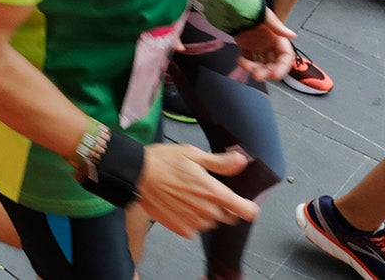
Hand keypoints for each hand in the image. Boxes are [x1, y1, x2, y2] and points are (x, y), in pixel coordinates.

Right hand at [136, 144, 257, 237]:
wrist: (137, 175)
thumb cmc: (163, 161)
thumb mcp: (193, 154)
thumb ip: (220, 162)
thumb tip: (241, 160)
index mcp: (214, 193)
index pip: (247, 212)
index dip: (247, 206)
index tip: (241, 200)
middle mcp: (208, 212)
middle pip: (229, 217)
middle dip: (222, 206)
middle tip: (204, 190)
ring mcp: (195, 223)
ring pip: (211, 222)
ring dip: (206, 213)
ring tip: (188, 195)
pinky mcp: (182, 230)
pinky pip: (196, 228)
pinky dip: (191, 219)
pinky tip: (179, 204)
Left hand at [233, 9, 294, 81]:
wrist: (234, 6)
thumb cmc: (252, 9)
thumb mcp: (266, 17)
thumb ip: (278, 27)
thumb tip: (293, 35)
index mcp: (278, 39)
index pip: (286, 57)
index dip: (282, 68)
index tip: (275, 75)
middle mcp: (270, 45)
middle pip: (273, 64)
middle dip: (266, 72)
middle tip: (258, 76)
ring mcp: (259, 47)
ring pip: (261, 65)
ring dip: (255, 69)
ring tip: (247, 67)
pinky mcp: (247, 48)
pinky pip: (249, 60)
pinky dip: (245, 63)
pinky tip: (240, 60)